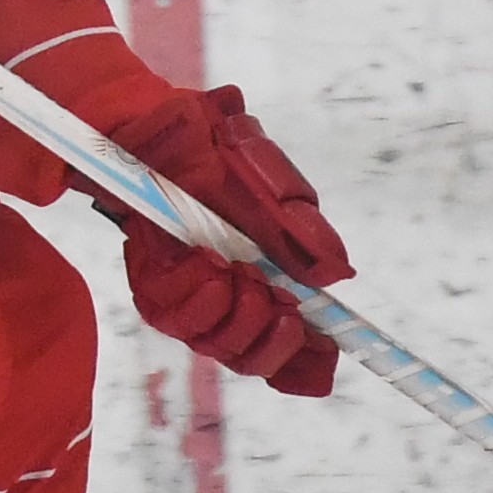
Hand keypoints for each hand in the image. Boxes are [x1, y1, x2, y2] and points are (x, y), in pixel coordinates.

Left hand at [104, 83, 350, 397]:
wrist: (159, 130)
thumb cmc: (222, 155)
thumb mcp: (273, 187)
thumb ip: (304, 233)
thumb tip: (338, 274)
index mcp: (268, 281)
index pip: (291, 345)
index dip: (306, 362)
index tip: (325, 357)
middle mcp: (228, 299)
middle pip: (251, 359)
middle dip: (270, 339)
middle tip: (280, 306)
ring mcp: (188, 299)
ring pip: (216, 345)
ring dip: (236, 316)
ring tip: (236, 274)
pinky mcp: (153, 291)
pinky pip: (176, 319)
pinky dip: (196, 295)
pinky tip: (204, 263)